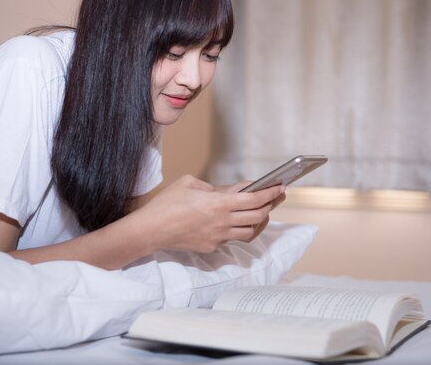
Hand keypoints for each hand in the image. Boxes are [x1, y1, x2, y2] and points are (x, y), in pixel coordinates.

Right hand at [134, 175, 284, 252]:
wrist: (151, 230)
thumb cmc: (167, 204)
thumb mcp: (189, 183)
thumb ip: (215, 187)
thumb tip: (232, 191)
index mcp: (218, 204)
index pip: (254, 199)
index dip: (270, 193)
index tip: (279, 188)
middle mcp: (222, 222)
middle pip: (257, 217)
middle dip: (270, 206)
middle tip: (276, 197)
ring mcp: (218, 237)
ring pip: (249, 232)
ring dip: (258, 221)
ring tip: (260, 211)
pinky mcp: (211, 247)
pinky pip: (232, 239)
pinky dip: (239, 229)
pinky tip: (238, 222)